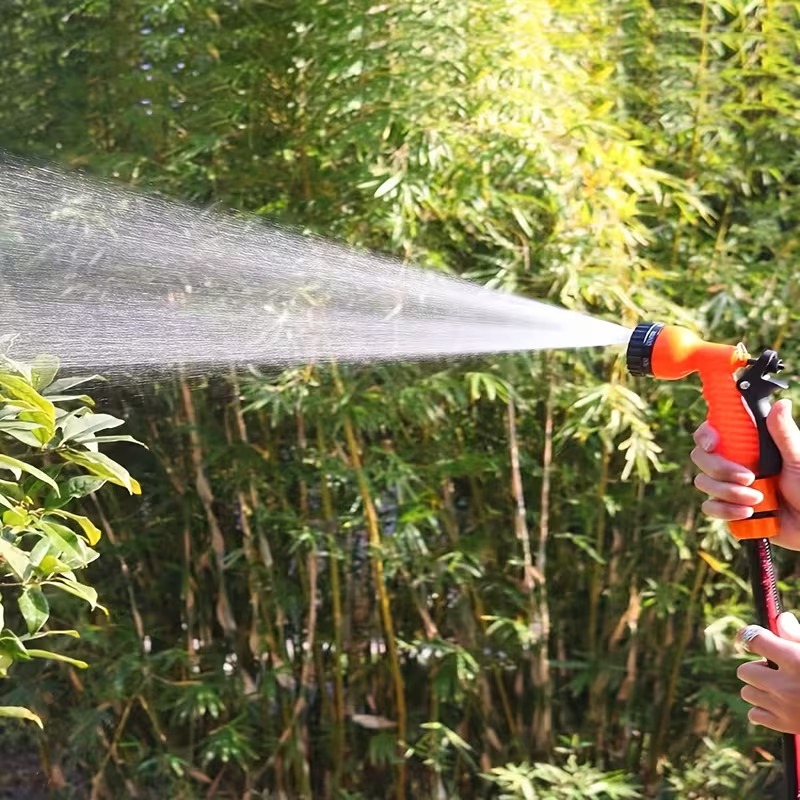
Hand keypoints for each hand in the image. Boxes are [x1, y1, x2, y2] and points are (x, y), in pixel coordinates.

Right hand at [691, 399, 799, 550]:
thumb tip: (781, 403)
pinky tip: (747, 513)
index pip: (712, 432)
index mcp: (746, 446)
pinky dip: (726, 511)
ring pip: (704, 482)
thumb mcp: (797, 459)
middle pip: (701, 457)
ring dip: (729, 493)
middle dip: (721, 470)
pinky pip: (709, 507)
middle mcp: (732, 462)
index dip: (705, 435)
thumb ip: (784, 434)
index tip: (713, 444)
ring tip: (758, 500)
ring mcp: (726, 485)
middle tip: (748, 478)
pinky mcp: (726, 507)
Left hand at [737, 613, 799, 733]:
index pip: (753, 639)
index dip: (749, 636)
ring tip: (780, 688)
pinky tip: (778, 705)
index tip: (751, 640)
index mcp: (794, 659)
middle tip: (776, 670)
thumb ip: (797, 635)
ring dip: (759, 689)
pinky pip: (754, 714)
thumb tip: (781, 619)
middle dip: (757, 668)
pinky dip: (763, 709)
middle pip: (744, 670)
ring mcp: (783, 707)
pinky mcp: (785, 725)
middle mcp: (784, 684)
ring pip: (747, 692)